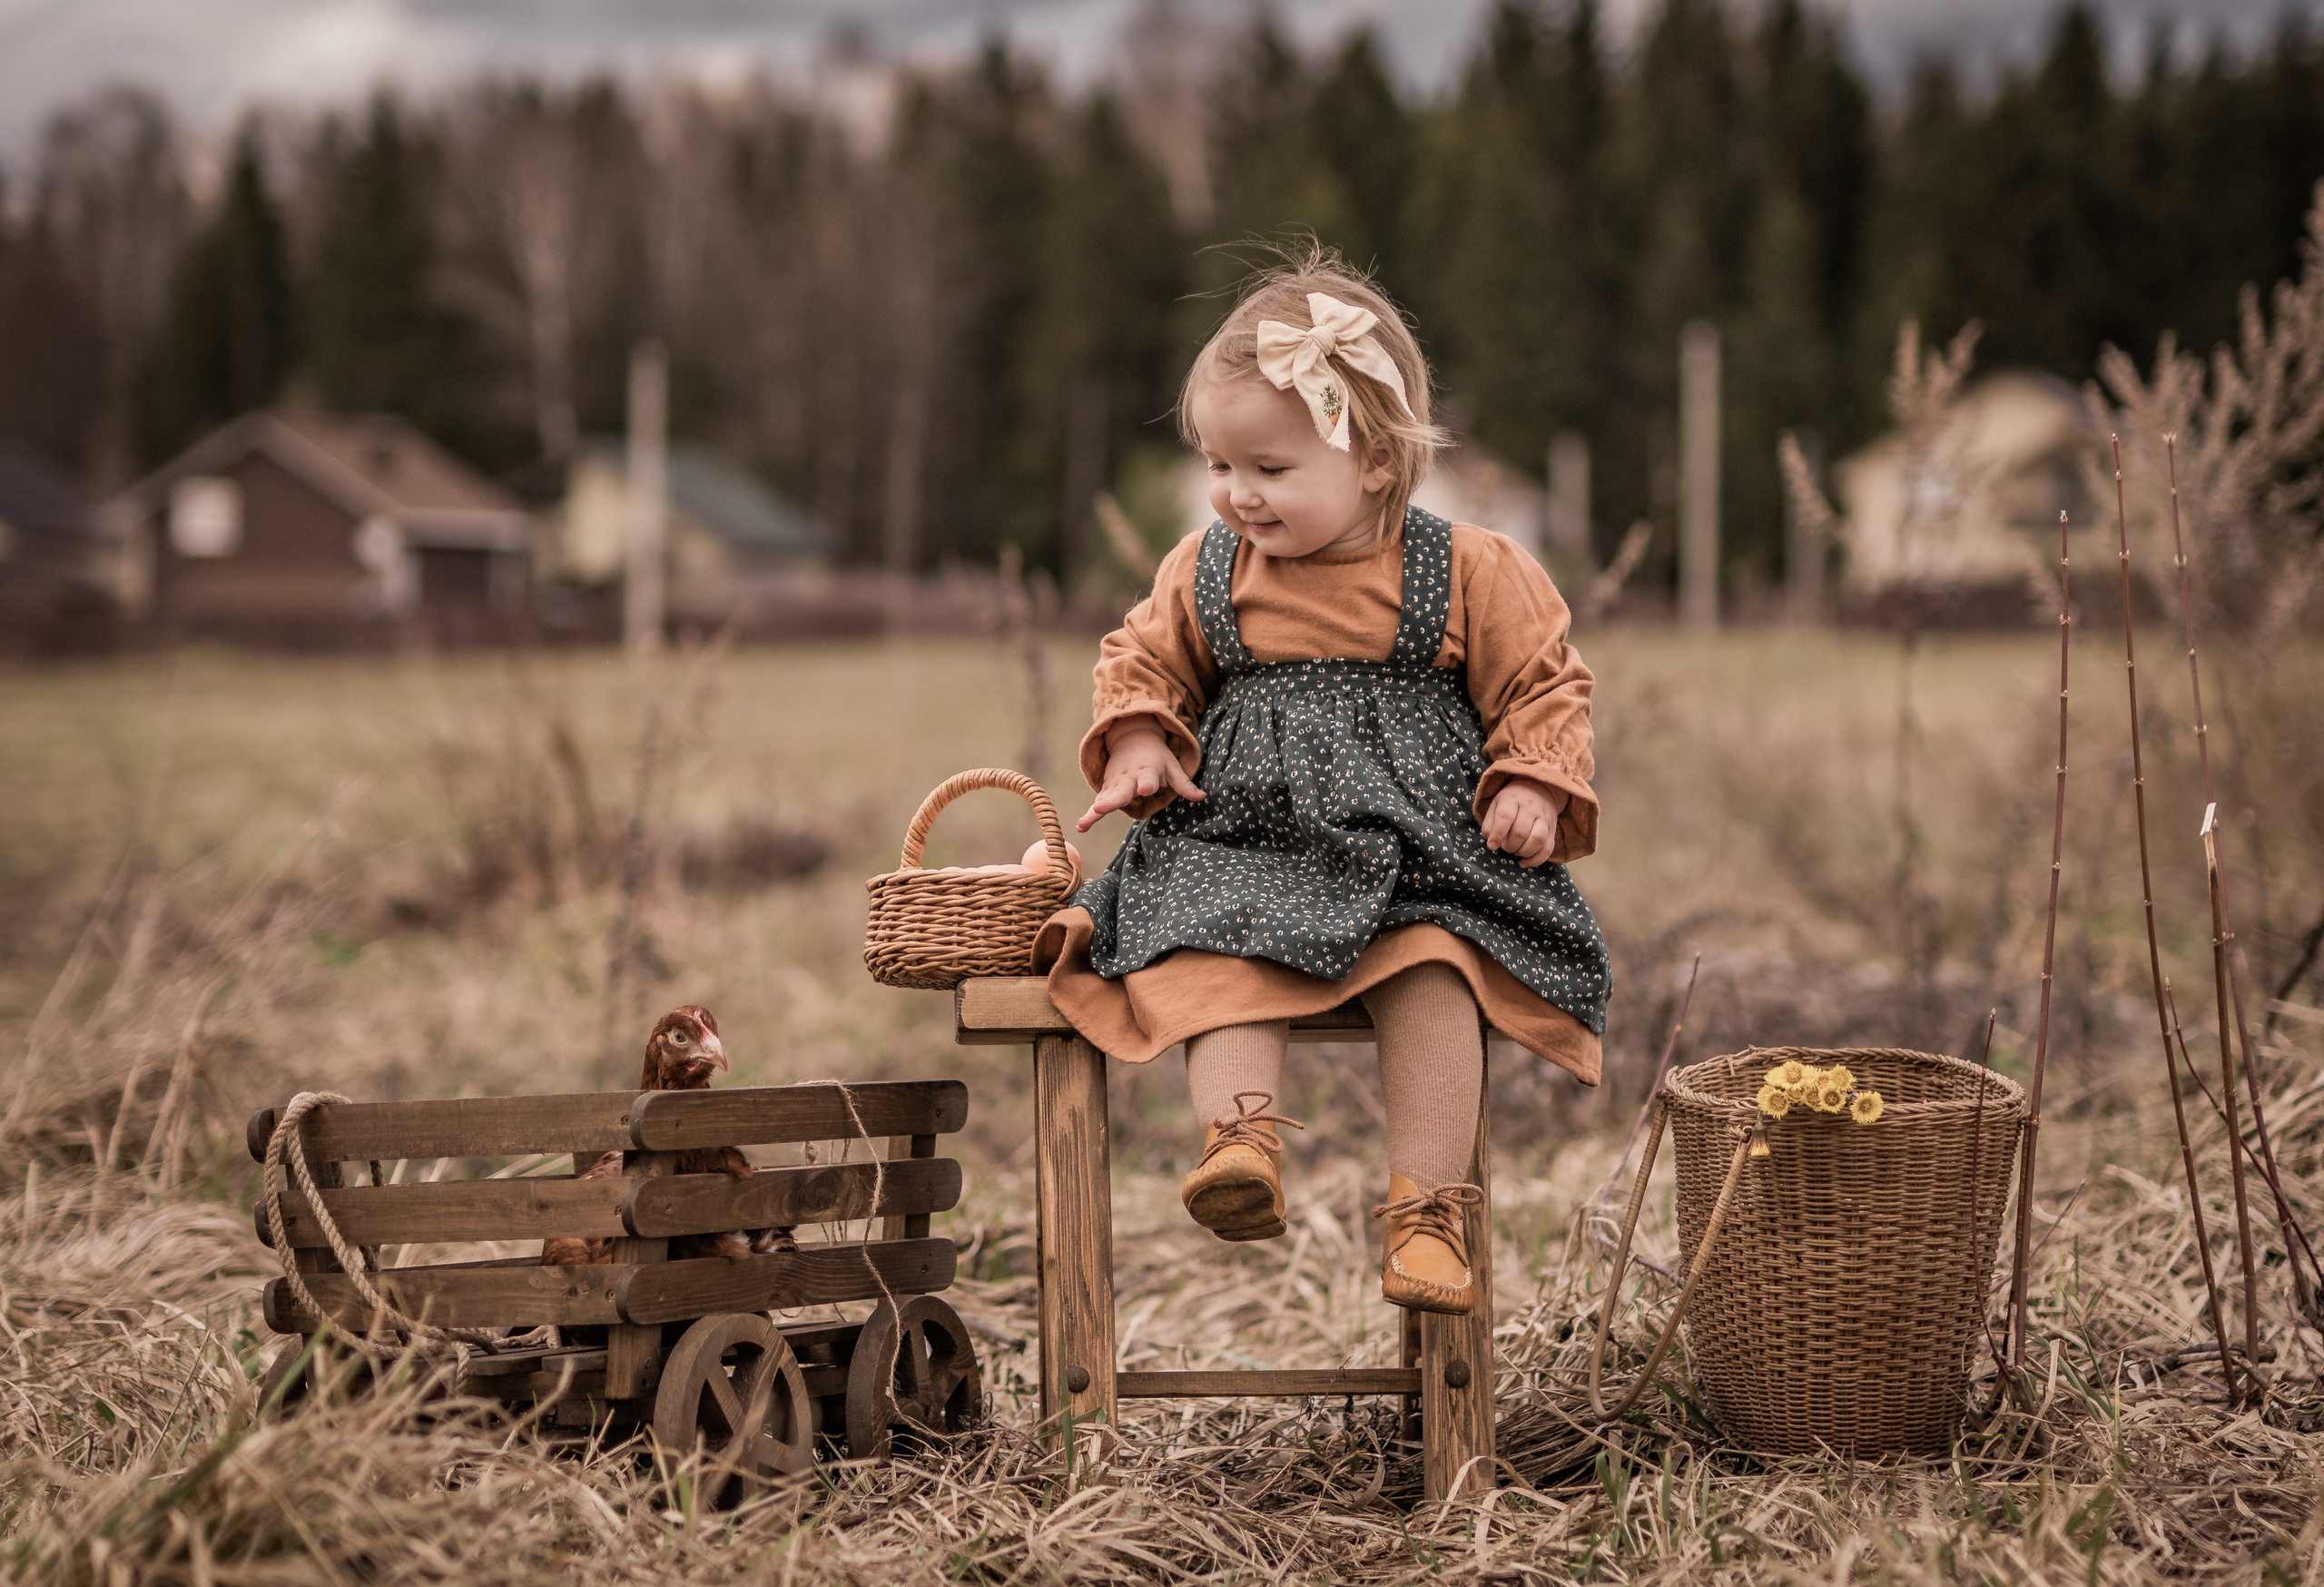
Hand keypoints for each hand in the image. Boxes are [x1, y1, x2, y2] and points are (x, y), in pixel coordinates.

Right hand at [1078, 720, 1204, 831]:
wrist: (1132, 738)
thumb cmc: (1157, 757)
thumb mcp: (1172, 767)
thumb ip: (1185, 784)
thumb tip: (1203, 797)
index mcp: (1147, 771)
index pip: (1147, 779)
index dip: (1147, 784)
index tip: (1145, 789)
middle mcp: (1128, 777)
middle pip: (1120, 791)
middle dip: (1112, 800)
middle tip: (1101, 808)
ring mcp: (1115, 783)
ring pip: (1105, 798)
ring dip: (1095, 810)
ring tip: (1084, 823)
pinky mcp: (1107, 789)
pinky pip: (1098, 802)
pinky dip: (1089, 814)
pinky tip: (1080, 827)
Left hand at [1481, 777, 1564, 867]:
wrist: (1539, 790)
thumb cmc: (1512, 802)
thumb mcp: (1496, 805)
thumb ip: (1489, 824)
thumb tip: (1491, 843)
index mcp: (1513, 799)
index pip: (1505, 817)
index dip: (1497, 834)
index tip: (1492, 846)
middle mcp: (1531, 807)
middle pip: (1521, 831)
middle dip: (1509, 845)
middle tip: (1505, 846)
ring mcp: (1545, 819)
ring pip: (1538, 839)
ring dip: (1523, 852)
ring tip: (1515, 851)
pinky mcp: (1553, 831)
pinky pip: (1548, 849)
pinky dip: (1535, 860)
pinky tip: (1524, 862)